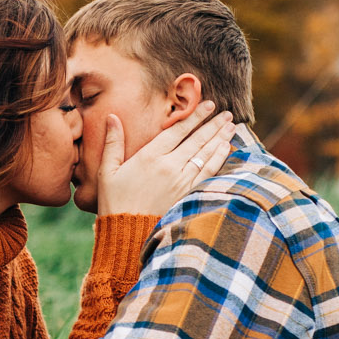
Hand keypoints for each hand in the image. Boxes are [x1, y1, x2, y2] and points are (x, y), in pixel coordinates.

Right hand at [94, 100, 236, 217]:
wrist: (127, 233)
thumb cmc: (115, 202)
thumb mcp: (107, 171)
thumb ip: (112, 143)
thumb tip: (112, 117)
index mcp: (149, 157)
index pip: (178, 131)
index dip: (195, 116)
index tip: (208, 105)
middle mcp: (169, 166)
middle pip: (197, 140)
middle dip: (214, 125)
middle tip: (227, 113)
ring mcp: (181, 181)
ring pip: (206, 155)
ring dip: (220, 139)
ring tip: (231, 126)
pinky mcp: (188, 195)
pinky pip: (209, 173)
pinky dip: (219, 159)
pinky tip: (226, 149)